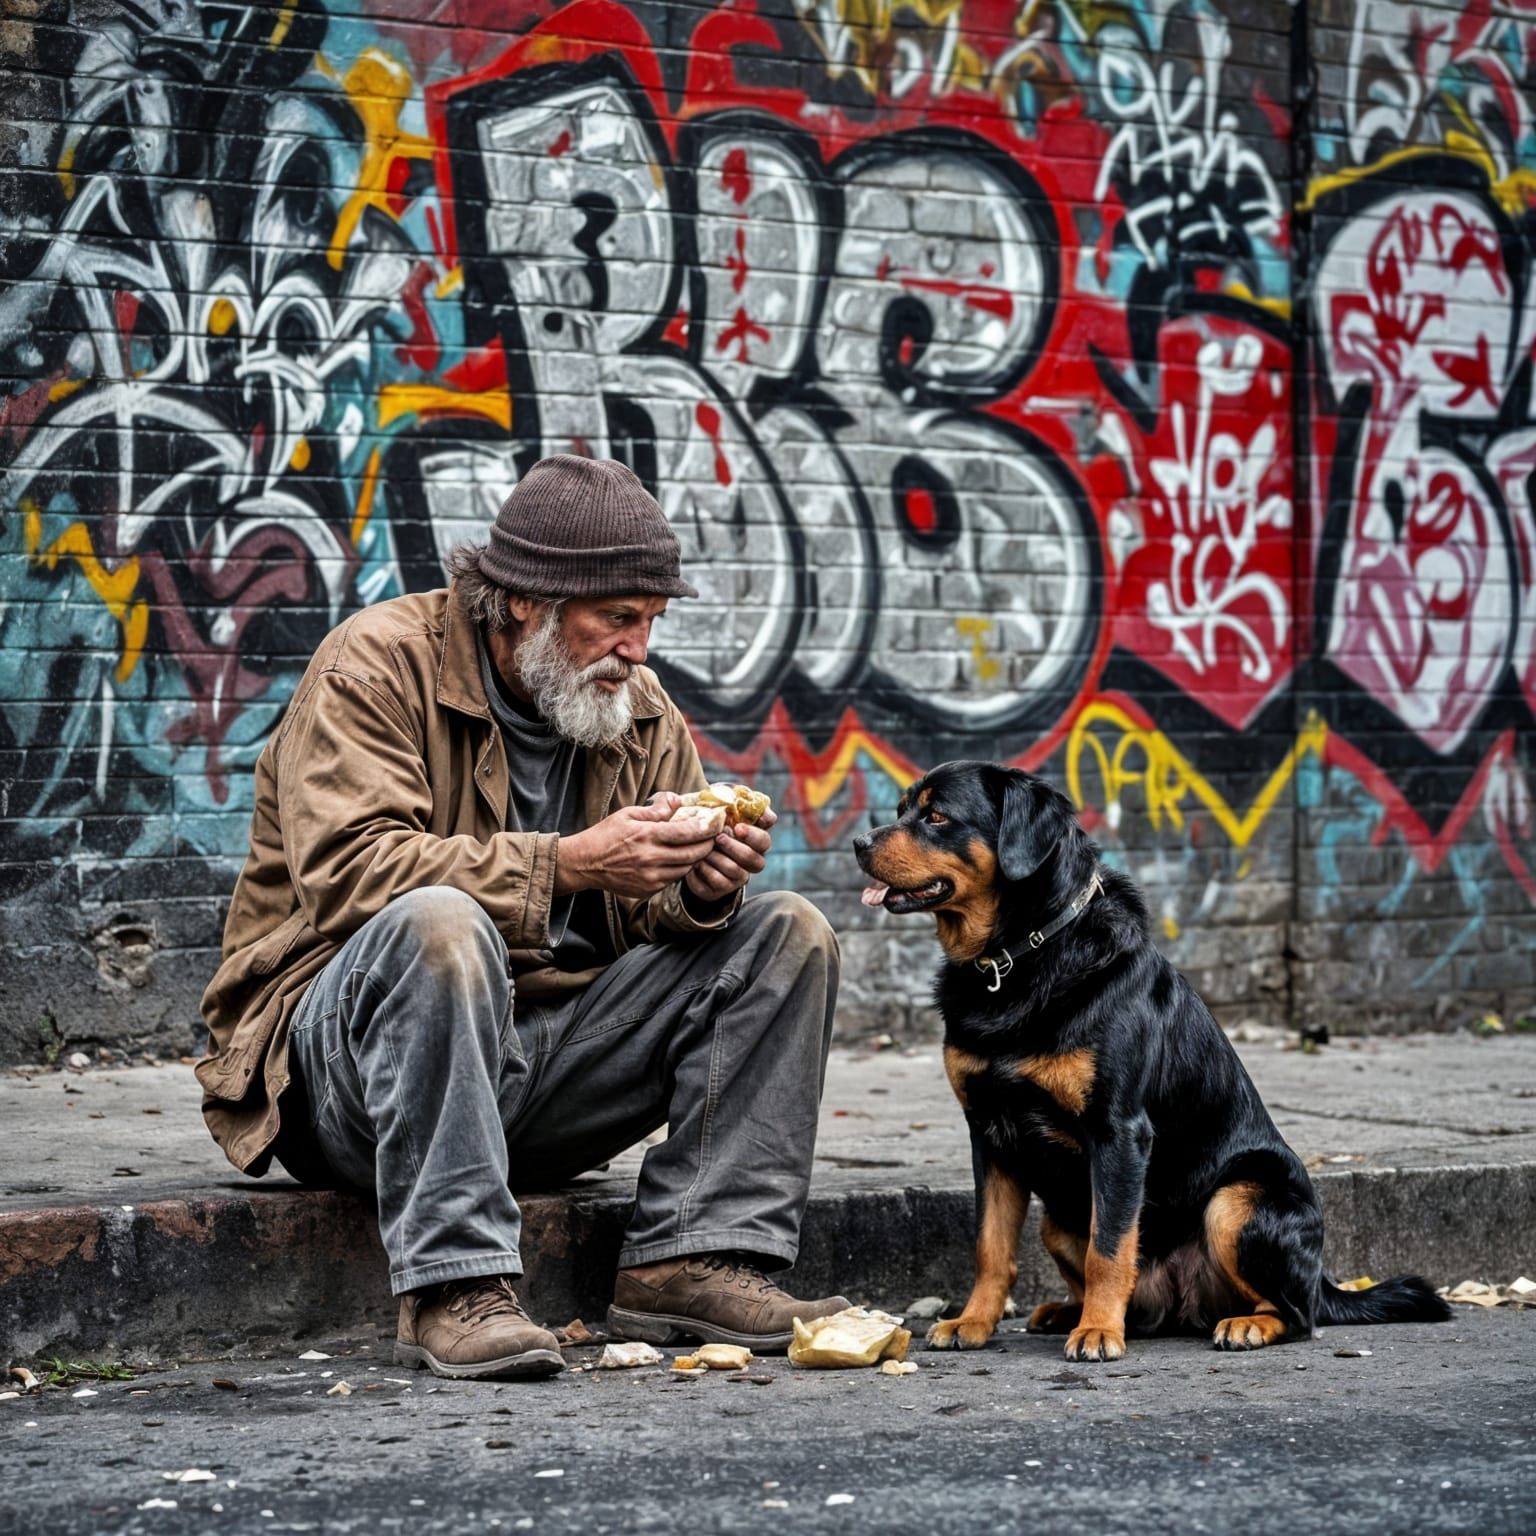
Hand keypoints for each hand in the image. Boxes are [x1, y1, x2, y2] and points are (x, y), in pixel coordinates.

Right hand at [555, 800, 718, 898]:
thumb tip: (678, 802)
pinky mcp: (648, 889)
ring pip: (686, 868)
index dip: (707, 827)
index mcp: (648, 835)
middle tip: (714, 836)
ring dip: (696, 858)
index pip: (688, 832)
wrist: (585, 863)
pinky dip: (680, 869)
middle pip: (693, 853)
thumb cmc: (605, 835)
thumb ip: (656, 810)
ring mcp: (651, 877)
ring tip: (700, 847)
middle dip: (708, 844)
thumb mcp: (628, 814)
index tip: (717, 821)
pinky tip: (679, 860)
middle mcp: (652, 858)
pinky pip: (673, 879)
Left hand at [684, 806, 775, 904]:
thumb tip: (752, 807)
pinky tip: (696, 861)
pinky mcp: (724, 887)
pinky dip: (706, 870)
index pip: (764, 837)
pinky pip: (719, 882)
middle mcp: (752, 858)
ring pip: (737, 871)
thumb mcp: (717, 802)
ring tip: (704, 849)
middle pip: (756, 859)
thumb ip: (731, 797)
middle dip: (737, 848)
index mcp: (753, 837)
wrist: (686, 847)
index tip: (739, 827)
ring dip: (718, 858)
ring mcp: (739, 874)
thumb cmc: (707, 819)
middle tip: (719, 838)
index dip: (754, 834)